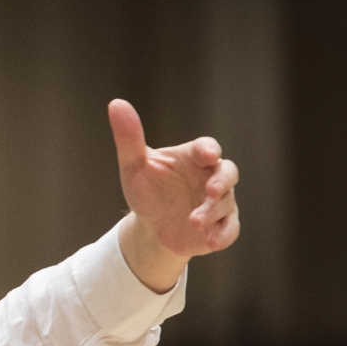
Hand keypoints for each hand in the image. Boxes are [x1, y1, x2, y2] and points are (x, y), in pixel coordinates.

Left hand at [109, 98, 239, 293]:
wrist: (151, 226)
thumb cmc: (147, 189)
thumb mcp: (134, 165)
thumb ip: (129, 137)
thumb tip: (116, 103)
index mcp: (193, 158)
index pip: (207, 148)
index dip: (209, 150)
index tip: (208, 154)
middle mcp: (211, 177)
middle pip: (228, 173)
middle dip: (223, 181)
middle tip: (211, 190)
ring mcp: (219, 202)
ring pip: (227, 204)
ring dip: (213, 213)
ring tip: (193, 221)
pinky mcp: (219, 226)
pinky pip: (230, 230)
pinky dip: (223, 235)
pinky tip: (211, 242)